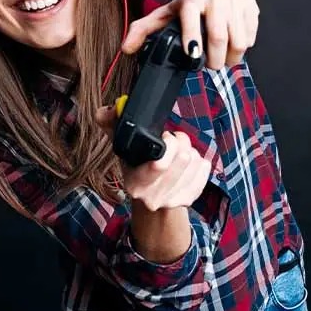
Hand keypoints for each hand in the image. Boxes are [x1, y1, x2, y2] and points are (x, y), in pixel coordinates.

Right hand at [94, 106, 210, 210]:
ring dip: (190, 150)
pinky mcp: (191, 198)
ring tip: (178, 152)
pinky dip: (200, 161)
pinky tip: (188, 163)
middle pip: (184, 157)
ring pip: (196, 161)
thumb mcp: (123, 149)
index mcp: (136, 183)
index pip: (160, 164)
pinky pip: (205, 168)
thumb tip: (105, 111)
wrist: (150, 200)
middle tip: (172, 140)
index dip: (168, 143)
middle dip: (180, 141)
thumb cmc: (137, 168)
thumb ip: (112, 125)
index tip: (164, 137)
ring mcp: (173, 199)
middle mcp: (154, 196)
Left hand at [120, 0, 259, 69]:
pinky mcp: (252, 7)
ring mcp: (236, 1)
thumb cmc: (192, 4)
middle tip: (210, 65)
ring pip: (238, 41)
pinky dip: (242, 49)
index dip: (192, 38)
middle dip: (214, 59)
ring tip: (222, 57)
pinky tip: (233, 44)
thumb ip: (144, 29)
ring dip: (231, 58)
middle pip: (219, 36)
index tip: (193, 56)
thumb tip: (127, 48)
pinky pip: (251, 38)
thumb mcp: (167, 12)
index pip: (192, 17)